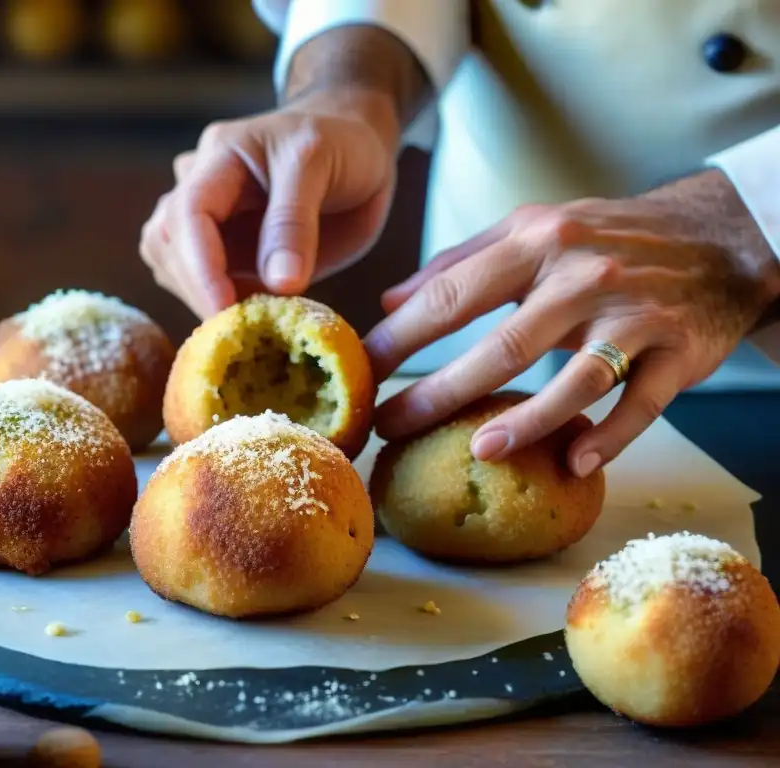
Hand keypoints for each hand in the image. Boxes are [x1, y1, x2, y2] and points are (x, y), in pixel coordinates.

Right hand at [139, 88, 399, 318]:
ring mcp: (208, 219)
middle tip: (243, 326)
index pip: (188, 213)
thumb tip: (279, 284)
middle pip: (167, 243)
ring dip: (201, 297)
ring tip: (249, 319)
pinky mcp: (221, 248)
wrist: (356, 147)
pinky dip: (217, 303)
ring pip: (171, 264)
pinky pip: (199, 280)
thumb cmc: (340, 144)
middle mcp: (201, 186)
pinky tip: (250, 313)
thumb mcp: (320, 166)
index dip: (200, 266)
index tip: (224, 308)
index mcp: (221, 156)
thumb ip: (295, 222)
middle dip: (199, 287)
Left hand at [364, 171, 779, 476]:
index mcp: (537, 241)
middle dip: (437, 392)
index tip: (362, 372)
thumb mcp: (532, 228)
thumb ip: (460, 260)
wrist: (718, 236)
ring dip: (524, 422)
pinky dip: (608, 437)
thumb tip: (391, 300)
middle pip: (501, 346)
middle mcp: (582, 276)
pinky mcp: (679, 353)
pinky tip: (572, 462)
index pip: (452, 294)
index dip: (400, 337)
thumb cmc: (606, 237)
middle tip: (390, 426)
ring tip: (477, 452)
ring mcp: (633, 316)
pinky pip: (640, 404)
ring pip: (573, 380)